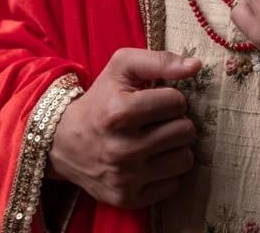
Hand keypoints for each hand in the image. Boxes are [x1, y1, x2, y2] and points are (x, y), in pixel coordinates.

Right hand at [47, 48, 201, 207]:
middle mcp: (122, 148)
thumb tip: (195, 66)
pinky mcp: (127, 199)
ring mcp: (125, 177)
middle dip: (176, 121)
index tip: (157, 99)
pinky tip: (151, 160)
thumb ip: (160, 60)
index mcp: (120, 111)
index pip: (177, 102)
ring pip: (184, 159)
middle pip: (185, 131)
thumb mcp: (122, 66)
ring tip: (158, 139)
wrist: (64, 142)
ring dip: (175, 146)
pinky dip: (167, 172)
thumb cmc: (101, 98)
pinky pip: (173, 185)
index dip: (171, 97)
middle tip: (159, 120)